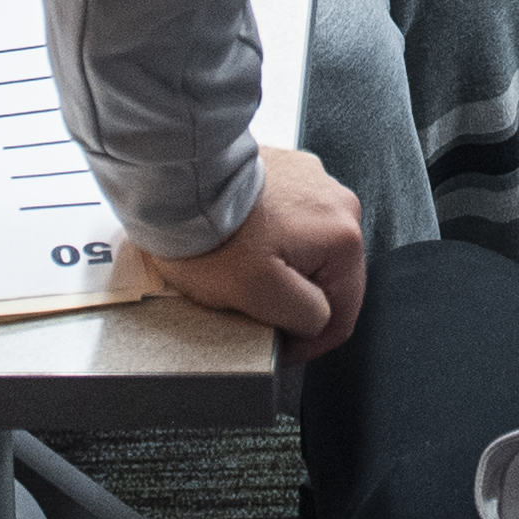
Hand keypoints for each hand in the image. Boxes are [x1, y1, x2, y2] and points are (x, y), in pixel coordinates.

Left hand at [157, 144, 368, 358]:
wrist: (175, 180)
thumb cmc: (210, 233)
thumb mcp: (259, 294)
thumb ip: (306, 315)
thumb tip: (319, 319)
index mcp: (343, 236)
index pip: (341, 314)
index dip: (308, 342)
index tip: (278, 346)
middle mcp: (338, 203)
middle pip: (325, 279)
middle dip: (291, 299)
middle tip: (250, 305)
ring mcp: (312, 182)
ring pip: (304, 251)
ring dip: (278, 268)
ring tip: (238, 269)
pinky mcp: (287, 173)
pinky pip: (286, 222)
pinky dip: (265, 238)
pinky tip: (237, 240)